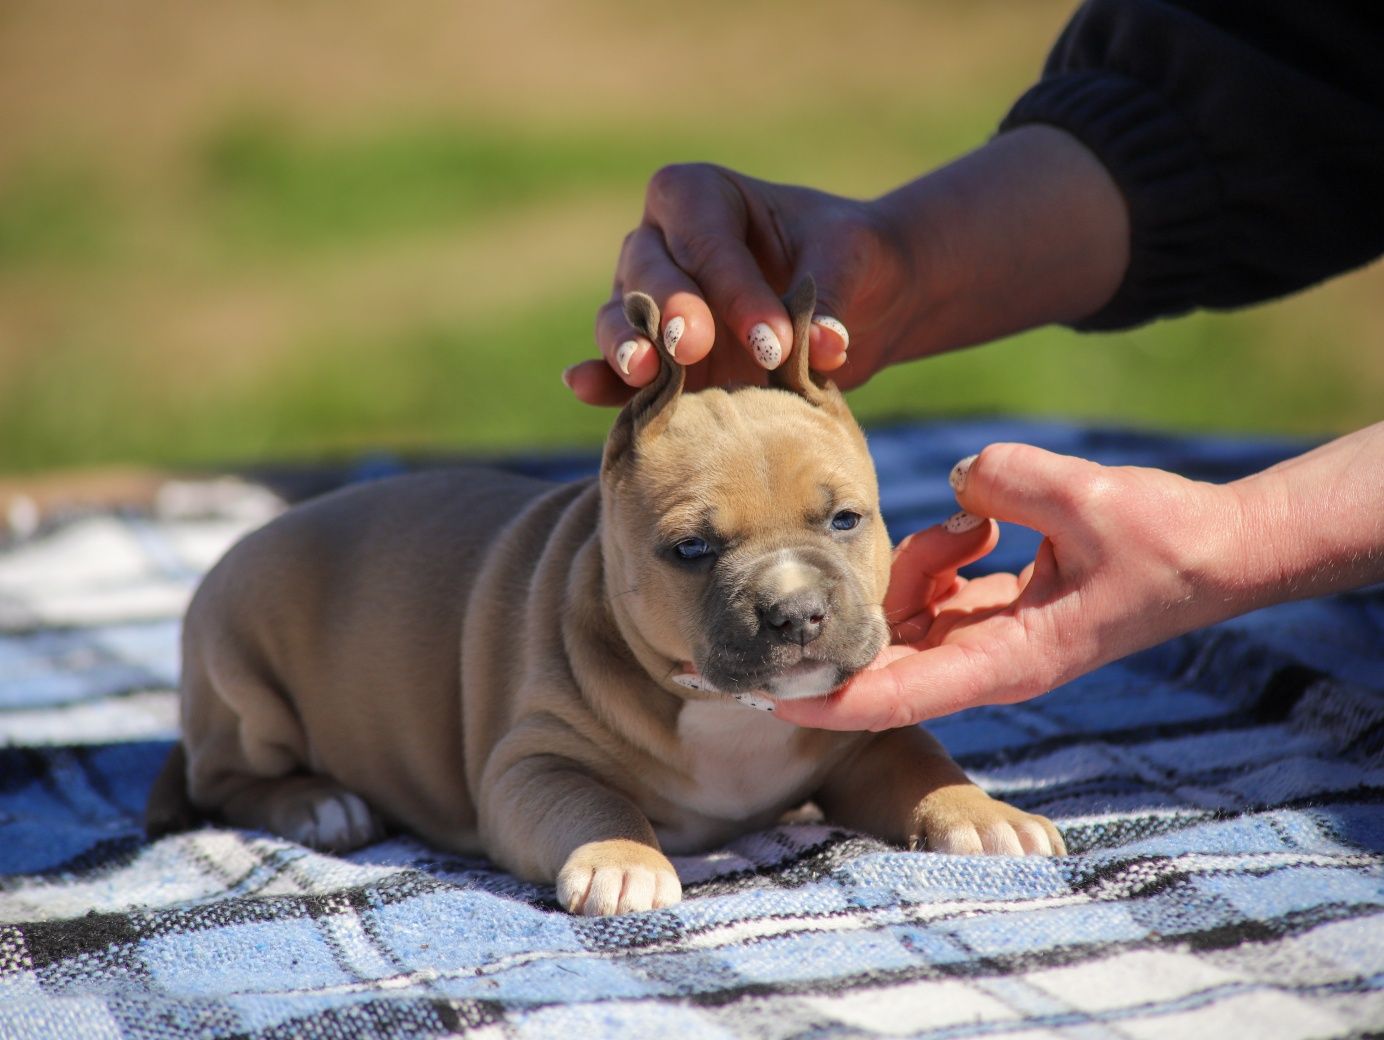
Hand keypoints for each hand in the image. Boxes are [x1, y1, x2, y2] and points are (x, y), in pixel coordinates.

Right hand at [566, 163, 912, 404]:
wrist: (859, 303)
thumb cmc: (848, 260)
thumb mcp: (849, 261)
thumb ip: (829, 297)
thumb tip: (825, 345)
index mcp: (703, 195)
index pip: (703, 234)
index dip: (732, 286)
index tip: (774, 340)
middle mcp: (662, 242)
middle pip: (647, 269)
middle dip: (672, 309)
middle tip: (698, 346)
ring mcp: (647, 301)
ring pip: (620, 314)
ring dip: (628, 343)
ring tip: (644, 372)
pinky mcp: (652, 357)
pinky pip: (615, 367)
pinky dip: (602, 379)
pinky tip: (584, 386)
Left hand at [776, 425, 1383, 730]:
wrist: (1213, 551)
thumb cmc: (1164, 540)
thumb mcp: (1088, 498)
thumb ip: (1009, 481)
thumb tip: (959, 480)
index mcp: (1007, 659)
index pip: (898, 693)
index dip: (829, 699)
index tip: (767, 696)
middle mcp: (989, 661)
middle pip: (884, 654)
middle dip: (835, 633)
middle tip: (786, 600)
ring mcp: (990, 639)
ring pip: (907, 614)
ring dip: (914, 566)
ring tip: (979, 525)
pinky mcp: (995, 611)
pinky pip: (934, 591)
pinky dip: (936, 557)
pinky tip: (979, 524)